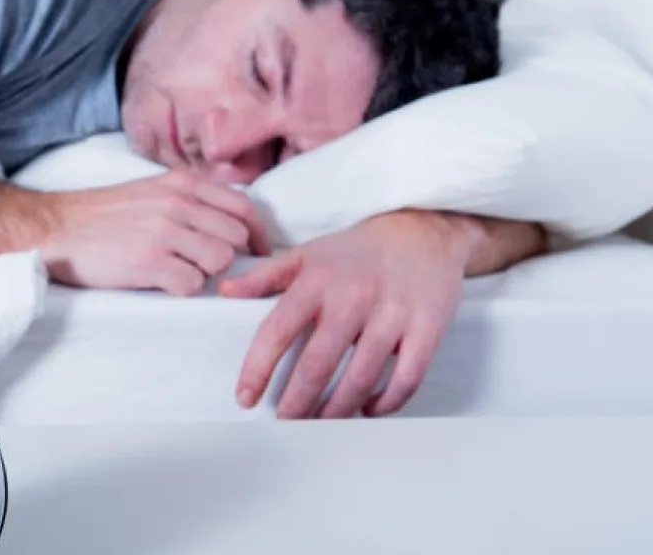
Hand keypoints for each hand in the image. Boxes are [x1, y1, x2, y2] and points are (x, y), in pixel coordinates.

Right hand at [39, 170, 271, 295]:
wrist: (57, 228)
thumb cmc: (103, 215)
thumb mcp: (151, 191)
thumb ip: (190, 200)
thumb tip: (230, 223)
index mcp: (181, 185)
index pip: (242, 207)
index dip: (257, 234)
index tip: (255, 251)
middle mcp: (178, 204)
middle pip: (236, 237)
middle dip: (226, 255)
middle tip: (203, 264)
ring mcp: (164, 233)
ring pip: (220, 261)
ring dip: (205, 273)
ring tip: (178, 271)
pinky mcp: (149, 263)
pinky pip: (192, 284)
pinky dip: (182, 288)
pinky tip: (162, 282)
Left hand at [221, 210, 471, 418]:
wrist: (424, 229)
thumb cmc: (358, 249)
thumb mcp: (307, 253)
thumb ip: (265, 275)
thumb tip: (226, 290)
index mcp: (317, 281)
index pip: (277, 330)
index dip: (257, 369)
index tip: (245, 397)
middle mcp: (353, 298)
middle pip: (318, 364)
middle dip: (297, 401)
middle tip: (286, 422)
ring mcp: (392, 314)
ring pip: (360, 378)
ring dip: (337, 409)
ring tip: (321, 424)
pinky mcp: (426, 328)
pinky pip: (406, 378)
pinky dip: (386, 402)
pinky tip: (368, 409)